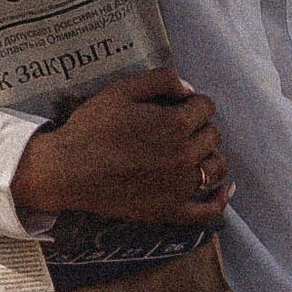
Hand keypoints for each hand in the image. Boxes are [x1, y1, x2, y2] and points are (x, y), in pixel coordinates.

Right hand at [12, 70, 232, 226]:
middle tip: (178, 129)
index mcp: (174, 124)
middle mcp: (184, 155)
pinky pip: (207, 210)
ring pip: (216, 167)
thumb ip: (160, 80)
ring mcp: (179, 186)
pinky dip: (220, 200)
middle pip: (213, 135)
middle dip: (200, 127)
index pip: (206, 107)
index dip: (192, 103)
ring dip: (210, 156)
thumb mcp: (121, 90)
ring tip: (194, 152)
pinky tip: (223, 190)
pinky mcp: (170, 210)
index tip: (177, 107)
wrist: (68, 170)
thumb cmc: (91, 128)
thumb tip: (188, 89)